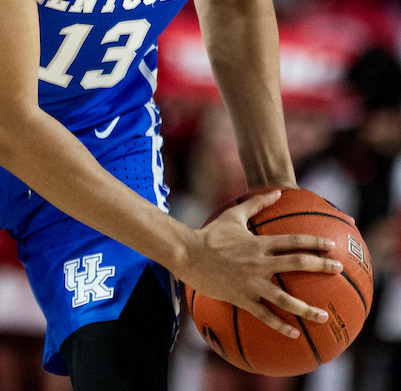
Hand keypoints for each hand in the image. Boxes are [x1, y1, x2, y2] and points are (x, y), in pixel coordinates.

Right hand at [177, 189, 342, 337]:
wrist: (186, 253)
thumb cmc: (209, 234)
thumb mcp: (232, 215)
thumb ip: (256, 204)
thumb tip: (277, 192)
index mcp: (259, 243)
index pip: (293, 241)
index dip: (315, 243)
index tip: (332, 247)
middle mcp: (259, 262)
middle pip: (296, 264)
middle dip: (321, 266)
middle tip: (338, 270)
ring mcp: (251, 282)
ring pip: (284, 298)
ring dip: (306, 308)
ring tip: (323, 316)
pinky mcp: (241, 297)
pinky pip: (264, 314)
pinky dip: (280, 325)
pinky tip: (294, 333)